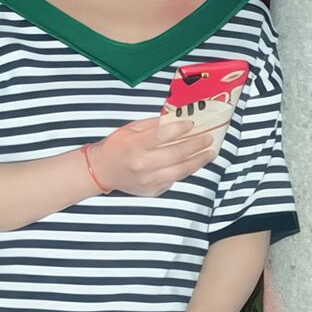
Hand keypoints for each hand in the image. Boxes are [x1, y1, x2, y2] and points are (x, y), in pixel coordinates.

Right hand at [90, 113, 217, 196]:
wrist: (102, 171)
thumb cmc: (116, 147)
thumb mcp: (130, 129)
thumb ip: (153, 125)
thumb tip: (176, 120)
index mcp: (135, 145)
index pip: (161, 136)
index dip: (179, 129)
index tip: (192, 123)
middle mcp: (142, 165)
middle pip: (175, 154)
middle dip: (195, 145)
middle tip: (208, 139)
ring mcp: (148, 180)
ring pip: (179, 171)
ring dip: (197, 161)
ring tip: (209, 153)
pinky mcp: (152, 190)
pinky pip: (173, 180)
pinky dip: (184, 171)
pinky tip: (193, 163)